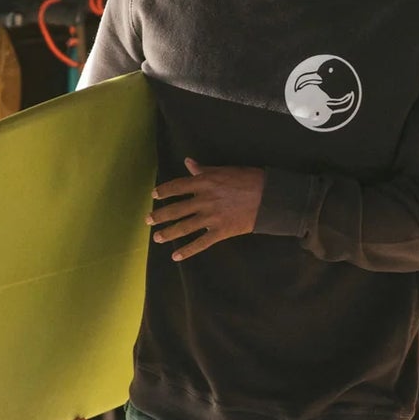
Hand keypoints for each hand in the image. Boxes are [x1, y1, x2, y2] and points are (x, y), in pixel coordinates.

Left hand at [149, 158, 263, 261]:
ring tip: (157, 237)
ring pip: (184, 227)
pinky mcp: (221, 232)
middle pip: (176, 209)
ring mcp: (211, 217)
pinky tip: (176, 256)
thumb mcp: (225, 170)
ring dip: (168, 233)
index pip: (178, 186)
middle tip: (148, 220)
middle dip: (160, 215)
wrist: (270, 198)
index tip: (155, 195)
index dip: (164, 191)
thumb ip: (204, 170)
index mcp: (204, 182)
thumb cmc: (249, 179)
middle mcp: (204, 200)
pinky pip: (200, 243)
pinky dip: (187, 250)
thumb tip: (188, 163)